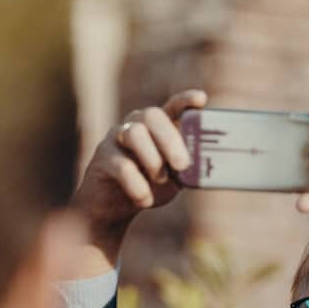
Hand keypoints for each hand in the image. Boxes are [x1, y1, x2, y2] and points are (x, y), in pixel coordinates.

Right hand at [70, 89, 206, 275]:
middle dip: (170, 139)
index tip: (201, 99)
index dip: (185, 100)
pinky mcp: (102, 157)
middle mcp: (136, 124)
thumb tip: (206, 166)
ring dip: (153, 160)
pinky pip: (121, 165)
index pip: (172, 106)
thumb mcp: (174, 179)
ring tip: (160, 180)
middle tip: (182, 165)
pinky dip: (137, 185)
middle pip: (153, 115)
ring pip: (135, 133)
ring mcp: (116, 138)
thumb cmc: (149, 187)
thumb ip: (188, 168)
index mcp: (157, 127)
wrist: (113, 208)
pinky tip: (144, 199)